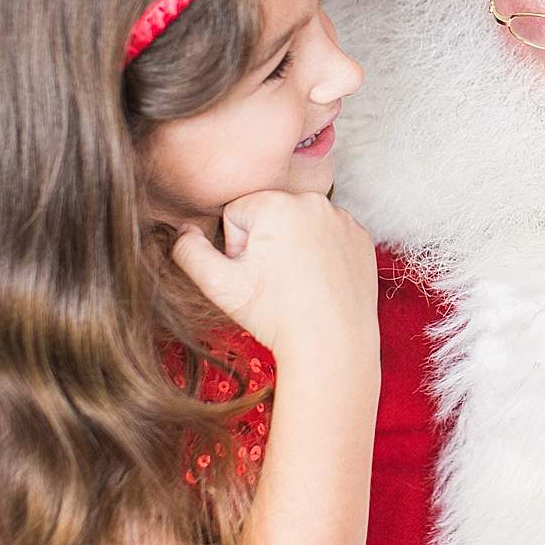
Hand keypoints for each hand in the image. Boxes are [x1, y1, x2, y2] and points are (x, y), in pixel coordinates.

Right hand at [170, 190, 378, 363]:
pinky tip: (321, 282)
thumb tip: (183, 230)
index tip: (254, 274)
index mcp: (277, 203)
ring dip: (293, 246)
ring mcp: (342, 218)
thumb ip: (188, 252)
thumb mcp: (219, 286)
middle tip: (275, 281)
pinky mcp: (361, 236)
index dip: (237, 248)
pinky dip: (322, 253)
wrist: (332, 343)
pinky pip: (328, 235)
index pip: (237, 213)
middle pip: (270, 215)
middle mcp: (313, 201)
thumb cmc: (275, 315)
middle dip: (265, 243)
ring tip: (299, 283)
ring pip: (299, 225)